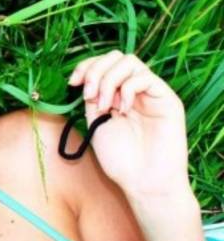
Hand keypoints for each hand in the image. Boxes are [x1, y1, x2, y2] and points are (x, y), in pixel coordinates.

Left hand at [68, 50, 190, 199]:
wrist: (143, 183)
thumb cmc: (120, 160)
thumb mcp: (96, 123)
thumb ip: (92, 99)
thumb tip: (84, 78)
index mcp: (116, 94)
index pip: (103, 64)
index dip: (85, 66)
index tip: (72, 83)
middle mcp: (134, 90)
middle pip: (115, 56)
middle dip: (95, 70)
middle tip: (88, 95)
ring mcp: (151, 93)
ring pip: (129, 61)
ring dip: (108, 79)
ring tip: (104, 106)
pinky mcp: (167, 99)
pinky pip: (144, 77)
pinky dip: (127, 89)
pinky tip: (122, 110)